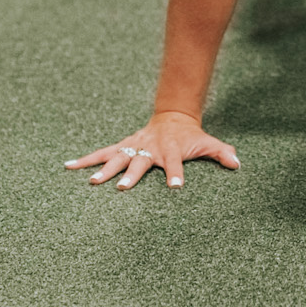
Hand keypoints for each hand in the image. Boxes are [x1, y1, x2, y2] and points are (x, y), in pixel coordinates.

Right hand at [66, 111, 238, 190]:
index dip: (175, 173)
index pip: (175, 163)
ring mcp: (134, 146)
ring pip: (118, 158)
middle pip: (141, 162)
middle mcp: (150, 148)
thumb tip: (237, 163)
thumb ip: (221, 152)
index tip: (175, 187)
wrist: (172, 118)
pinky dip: (85, 160)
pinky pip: (101, 153)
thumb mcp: (207, 142)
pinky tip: (68, 166)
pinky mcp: (122, 146)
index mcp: (172, 150)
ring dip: (105, 169)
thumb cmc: (190, 136)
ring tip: (93, 183)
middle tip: (122, 188)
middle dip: (132, 175)